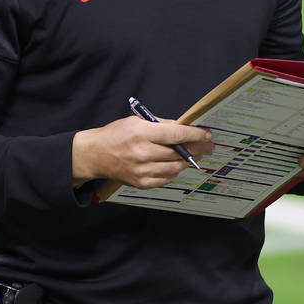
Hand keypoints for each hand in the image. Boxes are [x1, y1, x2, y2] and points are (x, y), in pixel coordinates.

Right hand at [72, 116, 213, 187]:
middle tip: (208, 146)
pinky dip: (174, 171)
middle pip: (179, 153)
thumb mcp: (136, 121)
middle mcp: (143, 153)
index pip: (176, 134)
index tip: (207, 134)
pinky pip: (167, 178)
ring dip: (188, 161)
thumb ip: (161, 124)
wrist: (95, 155)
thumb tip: (183, 127)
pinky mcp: (142, 183)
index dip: (195, 135)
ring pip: (176, 167)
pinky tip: (176, 165)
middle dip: (197, 149)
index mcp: (142, 133)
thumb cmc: (116, 134)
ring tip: (194, 155)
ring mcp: (142, 170)